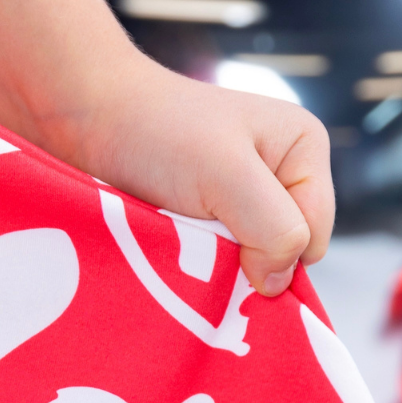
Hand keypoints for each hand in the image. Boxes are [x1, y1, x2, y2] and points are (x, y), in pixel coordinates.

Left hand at [69, 52, 331, 294]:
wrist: (87, 116)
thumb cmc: (159, 133)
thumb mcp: (229, 176)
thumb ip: (274, 229)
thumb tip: (278, 286)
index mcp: (304, 150)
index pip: (314, 239)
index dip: (275, 252)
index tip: (223, 234)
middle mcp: (279, 173)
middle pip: (283, 254)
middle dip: (245, 259)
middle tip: (196, 236)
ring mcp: (242, 197)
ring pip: (248, 262)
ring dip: (214, 262)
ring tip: (178, 234)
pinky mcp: (206, 215)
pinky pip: (216, 259)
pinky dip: (194, 260)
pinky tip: (168, 240)